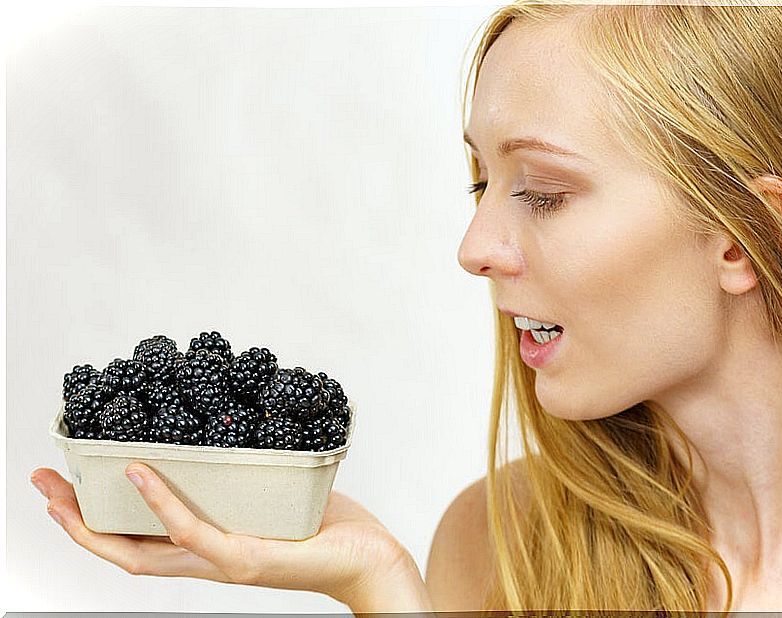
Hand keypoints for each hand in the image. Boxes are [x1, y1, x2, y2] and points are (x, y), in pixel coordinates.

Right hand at [30, 463, 415, 608]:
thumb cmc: (326, 524)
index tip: (66, 485)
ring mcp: (221, 563)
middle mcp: (205, 561)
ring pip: (140, 550)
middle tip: (41, 483)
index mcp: (207, 547)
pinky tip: (140, 473)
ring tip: (64, 486)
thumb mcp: (273, 491)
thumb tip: (227, 428)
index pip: (137, 539)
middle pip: (121, 550)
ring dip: (96, 518)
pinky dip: (160, 503)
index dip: (94, 519)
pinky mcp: (244, 559)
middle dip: (73, 520)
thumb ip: (243, 472)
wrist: (368, 558)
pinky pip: (190, 532)